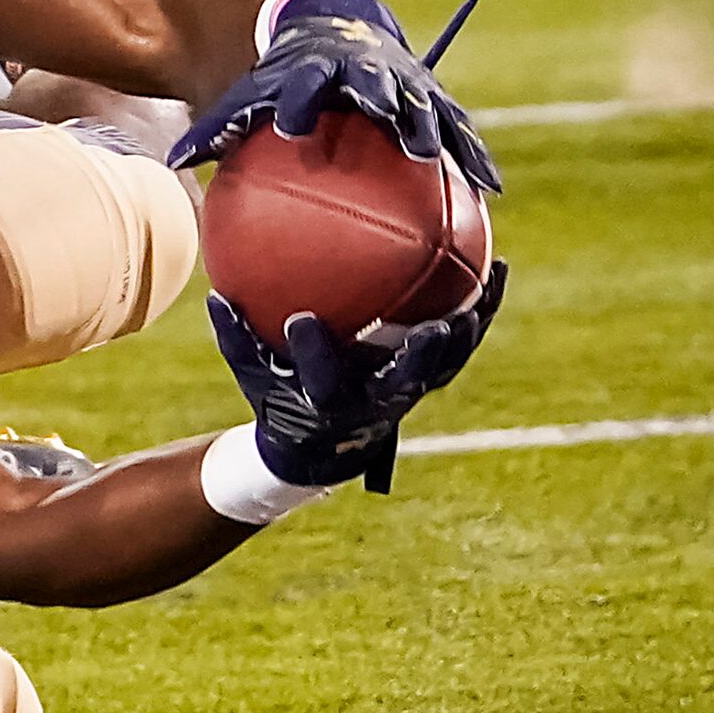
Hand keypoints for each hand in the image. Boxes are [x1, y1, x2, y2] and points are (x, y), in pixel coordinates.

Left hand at [171, 0, 501, 194]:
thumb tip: (174, 163)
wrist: (325, 26)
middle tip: (395, 131)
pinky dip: (471, 153)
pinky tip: (490, 189)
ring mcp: (401, 79)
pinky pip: (455, 125)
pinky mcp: (428, 94)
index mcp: (312, 69)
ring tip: (448, 164)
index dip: (298, 101)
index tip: (291, 124)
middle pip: (376, 86)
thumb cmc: (277, 74)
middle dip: (385, 104)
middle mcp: (362, 69)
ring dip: (435, 130)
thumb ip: (217, 127)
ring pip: (424, 103)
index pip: (303, 83)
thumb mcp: (246, 93)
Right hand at [207, 263, 507, 491]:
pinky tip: (496, 268)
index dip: (314, 353)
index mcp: (328, 400)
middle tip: (431, 330)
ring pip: (446, 365)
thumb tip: (216, 297)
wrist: (324, 444)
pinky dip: (481, 308)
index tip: (301, 321)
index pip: (320, 378)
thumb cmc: (281, 398)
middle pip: (404, 382)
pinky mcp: (429, 377)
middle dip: (418, 359)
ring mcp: (409, 392)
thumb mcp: (253, 374)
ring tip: (486, 281)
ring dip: (467, 330)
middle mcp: (375, 401)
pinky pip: (462, 344)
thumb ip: (237, 340)